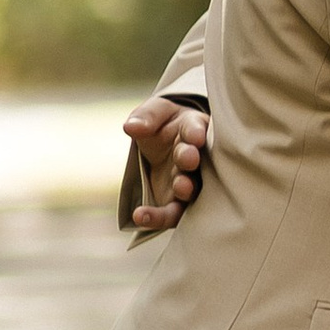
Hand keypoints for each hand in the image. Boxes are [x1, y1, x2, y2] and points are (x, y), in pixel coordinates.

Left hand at [125, 96, 209, 232]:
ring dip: (186, 189)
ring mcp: (190, 182)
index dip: (196, 133)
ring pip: (192, 191)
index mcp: (193, 130)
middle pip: (198, 161)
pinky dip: (158, 217)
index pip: (196, 130)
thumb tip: (131, 127)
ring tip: (180, 188)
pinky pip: (172, 213)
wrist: (164, 145)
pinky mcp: (178, 202)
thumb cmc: (164, 124)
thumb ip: (146, 116)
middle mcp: (197, 158)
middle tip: (188, 159)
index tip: (195, 137)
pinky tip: (140, 217)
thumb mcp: (155, 112)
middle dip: (191, 160)